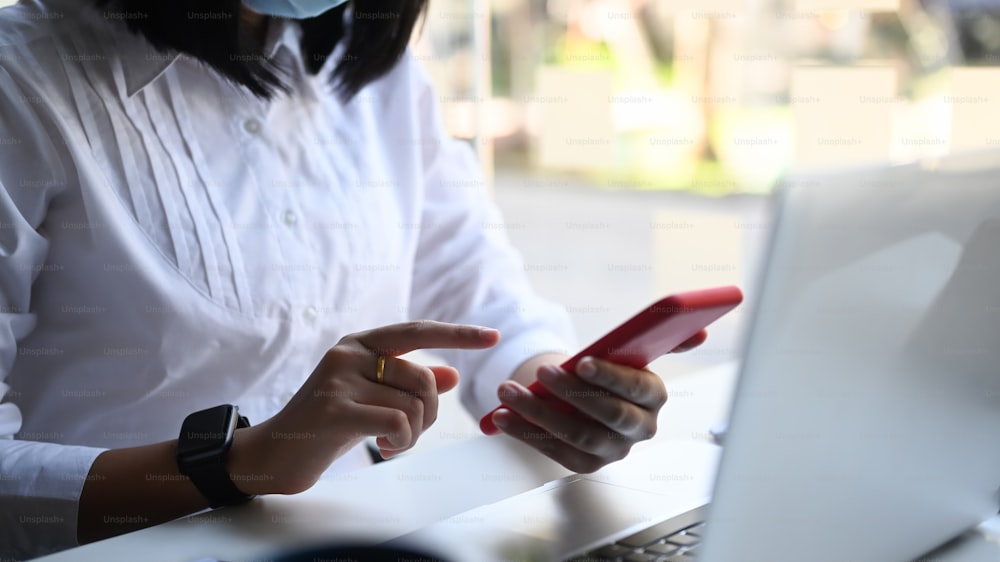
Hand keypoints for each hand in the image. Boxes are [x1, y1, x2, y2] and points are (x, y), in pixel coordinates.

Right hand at [229, 321, 499, 494]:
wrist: (275, 454)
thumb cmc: (327, 426)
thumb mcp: (372, 400)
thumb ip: (408, 385)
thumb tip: (453, 375)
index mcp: (360, 344)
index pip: (417, 331)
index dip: (458, 334)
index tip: (494, 336)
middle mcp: (349, 352)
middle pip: (423, 378)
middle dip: (429, 413)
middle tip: (409, 434)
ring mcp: (339, 378)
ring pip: (413, 403)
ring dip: (413, 434)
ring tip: (392, 443)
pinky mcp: (334, 408)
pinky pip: (397, 422)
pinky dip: (401, 442)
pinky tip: (384, 449)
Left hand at [491, 329, 706, 472]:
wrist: (589, 395)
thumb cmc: (609, 367)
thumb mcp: (631, 350)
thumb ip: (663, 338)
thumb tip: (700, 330)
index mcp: (654, 397)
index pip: (637, 389)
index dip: (610, 377)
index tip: (581, 361)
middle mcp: (639, 429)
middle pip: (607, 416)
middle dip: (571, 392)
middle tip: (540, 371)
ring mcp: (613, 451)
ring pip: (576, 435)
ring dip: (538, 412)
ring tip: (508, 390)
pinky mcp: (587, 465)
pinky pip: (554, 452)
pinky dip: (525, 433)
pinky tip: (502, 417)